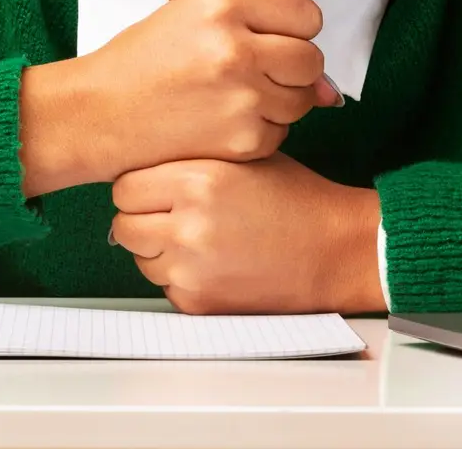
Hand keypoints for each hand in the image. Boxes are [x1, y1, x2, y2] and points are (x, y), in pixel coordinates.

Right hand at [19, 0, 339, 195]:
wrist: (98, 112)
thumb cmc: (142, 62)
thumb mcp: (192, 18)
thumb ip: (261, 30)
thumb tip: (331, 89)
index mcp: (221, 3)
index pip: (305, 12)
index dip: (290, 28)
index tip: (267, 38)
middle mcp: (235, 46)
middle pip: (311, 58)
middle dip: (291, 69)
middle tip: (253, 73)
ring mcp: (241, 96)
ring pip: (302, 99)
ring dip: (279, 102)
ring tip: (232, 97)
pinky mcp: (242, 139)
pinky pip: (281, 133)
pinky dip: (260, 132)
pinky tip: (222, 123)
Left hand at [110, 152, 383, 314]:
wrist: (338, 249)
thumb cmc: (297, 200)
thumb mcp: (243, 157)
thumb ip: (190, 160)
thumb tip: (144, 167)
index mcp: (197, 182)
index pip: (124, 187)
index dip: (138, 188)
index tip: (152, 191)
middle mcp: (188, 226)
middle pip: (123, 226)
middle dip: (142, 220)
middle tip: (170, 217)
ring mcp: (191, 270)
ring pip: (141, 260)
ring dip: (159, 251)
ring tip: (200, 240)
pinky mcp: (199, 304)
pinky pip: (166, 288)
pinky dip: (181, 279)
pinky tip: (214, 264)